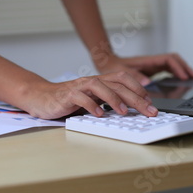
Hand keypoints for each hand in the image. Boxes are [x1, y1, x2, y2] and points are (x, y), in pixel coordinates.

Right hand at [20, 72, 157, 118]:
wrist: (42, 97)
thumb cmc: (69, 100)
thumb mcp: (93, 99)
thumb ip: (108, 101)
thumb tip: (131, 109)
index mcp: (100, 81)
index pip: (124, 79)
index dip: (139, 88)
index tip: (151, 103)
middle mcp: (92, 81)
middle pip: (117, 85)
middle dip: (135, 98)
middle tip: (149, 111)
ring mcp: (79, 87)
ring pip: (99, 86)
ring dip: (113, 98)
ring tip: (124, 111)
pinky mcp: (67, 95)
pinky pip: (80, 98)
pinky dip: (90, 105)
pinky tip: (99, 114)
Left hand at [95, 53, 192, 85]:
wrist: (107, 64)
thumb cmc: (114, 67)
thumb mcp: (121, 72)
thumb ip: (134, 76)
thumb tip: (147, 82)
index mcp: (148, 61)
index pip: (168, 60)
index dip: (178, 67)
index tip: (184, 76)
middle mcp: (153, 62)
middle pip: (174, 61)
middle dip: (185, 68)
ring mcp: (153, 66)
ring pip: (173, 65)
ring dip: (183, 71)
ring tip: (192, 79)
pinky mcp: (151, 72)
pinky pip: (168, 71)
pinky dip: (176, 75)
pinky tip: (180, 82)